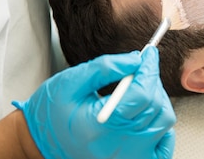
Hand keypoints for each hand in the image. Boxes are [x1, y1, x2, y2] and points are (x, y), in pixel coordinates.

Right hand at [12, 48, 174, 158]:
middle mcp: (117, 146)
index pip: (142, 94)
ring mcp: (127, 157)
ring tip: (138, 90)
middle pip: (155, 106)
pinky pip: (164, 146)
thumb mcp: (70, 81)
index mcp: (100, 125)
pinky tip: (146, 115)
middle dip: (151, 80)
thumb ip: (104, 68)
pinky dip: (163, 128)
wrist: (40, 142)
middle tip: (139, 69)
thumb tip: (135, 59)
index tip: (149, 54)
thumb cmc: (51, 112)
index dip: (148, 69)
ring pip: (163, 122)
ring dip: (157, 100)